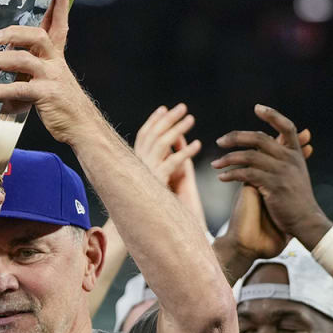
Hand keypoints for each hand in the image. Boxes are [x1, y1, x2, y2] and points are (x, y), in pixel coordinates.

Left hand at [0, 0, 100, 145]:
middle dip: (14, 33)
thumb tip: (3, 60)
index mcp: (57, 57)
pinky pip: (20, 89)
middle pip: (37, 36)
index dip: (60, 6)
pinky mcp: (46, 95)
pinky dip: (1, 90)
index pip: (59, 25)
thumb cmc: (63, 104)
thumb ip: (32, 68)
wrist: (82, 128)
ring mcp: (52, 78)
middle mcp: (55, 63)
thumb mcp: (52, 80)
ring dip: (1, 60)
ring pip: (25, 60)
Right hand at [132, 103, 204, 219]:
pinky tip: (198, 145)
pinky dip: (185, 153)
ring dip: (177, 129)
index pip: (143, 135)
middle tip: (183, 107)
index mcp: (135, 161)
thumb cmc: (151, 202)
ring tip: (192, 119)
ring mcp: (146, 172)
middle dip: (167, 119)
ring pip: (161, 144)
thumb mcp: (154, 178)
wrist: (146, 225)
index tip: (164, 108)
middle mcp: (137, 164)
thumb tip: (172, 144)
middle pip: (153, 134)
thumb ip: (160, 162)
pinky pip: (172, 164)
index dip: (153, 121)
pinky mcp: (156, 182)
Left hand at [211, 105, 331, 248]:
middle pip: (260, 138)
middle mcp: (290, 159)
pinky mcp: (273, 186)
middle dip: (236, 137)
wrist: (306, 221)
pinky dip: (231, 175)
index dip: (272, 115)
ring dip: (228, 159)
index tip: (257, 107)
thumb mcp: (295, 174)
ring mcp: (282, 171)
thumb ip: (283, 159)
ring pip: (249, 156)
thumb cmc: (297, 200)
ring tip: (215, 164)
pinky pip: (246, 174)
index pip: (286, 126)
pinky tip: (222, 178)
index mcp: (295, 154)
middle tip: (220, 141)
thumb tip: (267, 147)